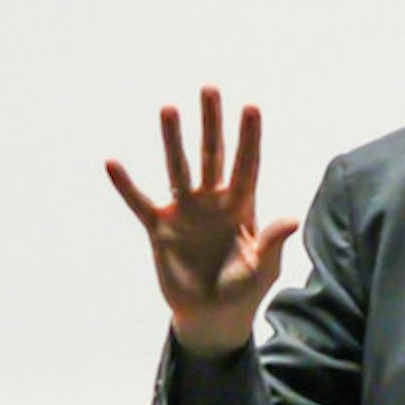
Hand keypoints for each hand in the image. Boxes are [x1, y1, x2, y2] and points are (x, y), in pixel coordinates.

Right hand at [107, 87, 298, 356]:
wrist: (213, 316)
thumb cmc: (244, 289)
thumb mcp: (263, 267)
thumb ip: (272, 241)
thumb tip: (292, 218)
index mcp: (242, 206)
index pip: (247, 165)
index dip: (249, 137)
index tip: (251, 105)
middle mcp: (213, 201)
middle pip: (213, 155)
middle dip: (212, 123)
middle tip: (209, 88)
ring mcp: (185, 212)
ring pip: (178, 169)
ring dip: (173, 140)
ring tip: (168, 108)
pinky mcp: (160, 229)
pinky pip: (139, 202)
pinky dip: (126, 185)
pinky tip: (112, 162)